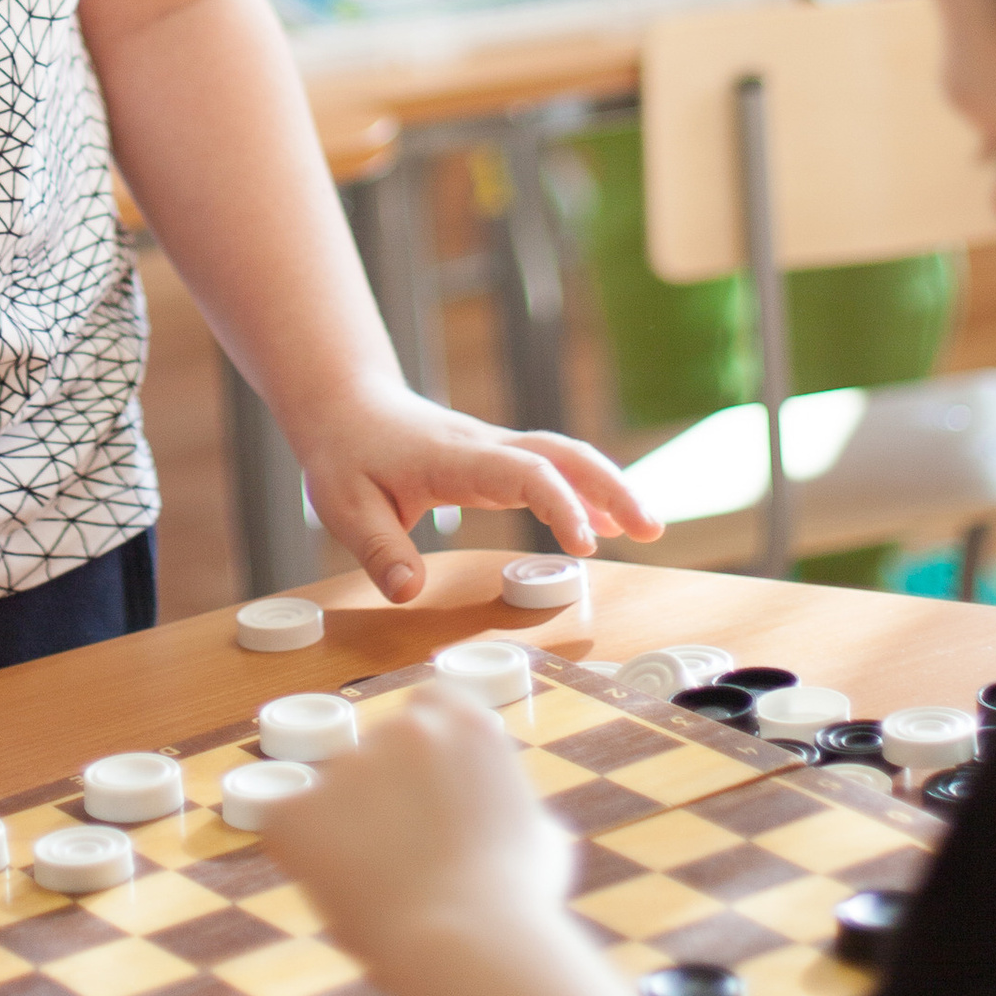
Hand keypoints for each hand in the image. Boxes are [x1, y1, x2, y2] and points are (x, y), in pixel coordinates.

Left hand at [268, 680, 573, 975]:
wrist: (471, 943)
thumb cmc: (517, 902)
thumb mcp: (540, 833)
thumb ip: (510, 806)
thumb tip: (514, 820)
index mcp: (465, 721)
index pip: (429, 704)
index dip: (422, 750)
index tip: (423, 790)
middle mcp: (402, 728)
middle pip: (376, 750)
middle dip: (382, 795)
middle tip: (403, 855)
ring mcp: (347, 765)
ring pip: (334, 794)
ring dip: (346, 828)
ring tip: (380, 887)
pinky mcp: (298, 808)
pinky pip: (288, 826)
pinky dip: (301, 853)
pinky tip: (335, 888)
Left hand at [292, 386, 659, 601]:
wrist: (345, 403)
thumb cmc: (345, 453)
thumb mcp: (345, 506)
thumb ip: (379, 551)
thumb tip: (409, 593)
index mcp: (453, 458)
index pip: (522, 473)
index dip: (560, 504)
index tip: (587, 546)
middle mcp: (484, 447)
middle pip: (562, 454)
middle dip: (610, 488)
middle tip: (650, 529)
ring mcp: (493, 448)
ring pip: (563, 456)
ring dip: (607, 487)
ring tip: (647, 528)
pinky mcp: (494, 458)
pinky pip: (548, 467)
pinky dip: (583, 490)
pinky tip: (605, 522)